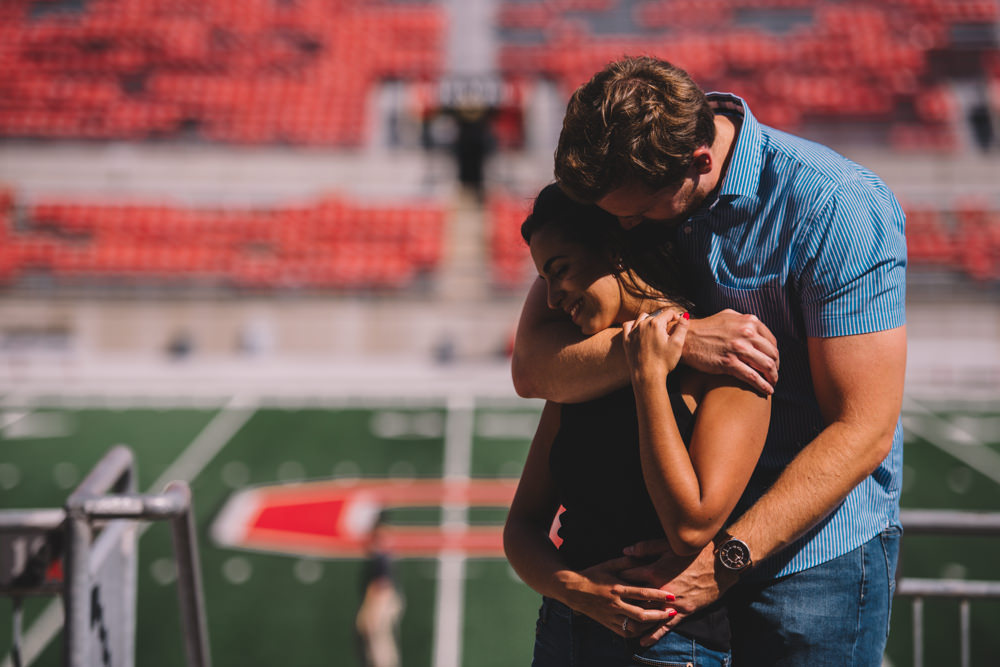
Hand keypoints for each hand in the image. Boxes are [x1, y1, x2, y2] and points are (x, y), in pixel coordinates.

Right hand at [559, 555, 678, 638]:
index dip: (658, 595)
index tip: (672, 596)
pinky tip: (646, 628)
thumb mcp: (609, 564)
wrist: (572, 590)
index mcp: (616, 588)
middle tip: (673, 612)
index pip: (641, 593)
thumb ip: (627, 561)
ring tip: (662, 620)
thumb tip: (643, 556)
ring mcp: (610, 616)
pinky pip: (625, 633)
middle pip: (641, 614)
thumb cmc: (593, 574)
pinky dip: (638, 632)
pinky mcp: (607, 624)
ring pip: (634, 626)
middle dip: (660, 614)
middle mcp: (614, 604)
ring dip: (650, 625)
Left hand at [620, 540, 737, 646]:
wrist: (720, 565)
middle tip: (609, 603)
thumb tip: (625, 552)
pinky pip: (666, 626)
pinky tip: (642, 641)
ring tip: (620, 622)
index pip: (628, 576)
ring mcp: (672, 603)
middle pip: (635, 598)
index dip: (617, 577)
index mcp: (654, 571)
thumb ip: (644, 548)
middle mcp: (660, 590)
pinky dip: (654, 634)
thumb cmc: (693, 552)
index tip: (607, 580)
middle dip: (622, 600)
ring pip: (648, 614)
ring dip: (634, 618)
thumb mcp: (667, 545)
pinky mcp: (684, 611)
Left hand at [622, 310, 688, 383]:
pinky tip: (639, 330)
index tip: (679, 324)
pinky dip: (634, 324)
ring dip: (650, 320)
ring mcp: (633, 332)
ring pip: (642, 318)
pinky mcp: (626, 340)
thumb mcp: (677, 344)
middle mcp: (642, 324)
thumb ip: (682, 327)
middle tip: (669, 331)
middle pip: (656, 315)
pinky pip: (628, 325)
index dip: (676, 317)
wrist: (647, 376)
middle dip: (664, 320)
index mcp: (656, 324)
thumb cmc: (663, 361)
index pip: (668, 313)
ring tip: (656, 330)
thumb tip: (685, 316)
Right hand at [684, 309, 778, 394]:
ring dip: (772, 377)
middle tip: (773, 375)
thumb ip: (744, 322)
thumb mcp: (727, 317)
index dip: (774, 354)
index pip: (771, 341)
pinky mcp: (729, 363)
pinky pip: (752, 377)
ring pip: (766, 366)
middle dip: (775, 367)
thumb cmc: (704, 329)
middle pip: (772, 354)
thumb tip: (756, 329)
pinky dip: (763, 385)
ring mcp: (738, 348)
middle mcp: (746, 333)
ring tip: (772, 383)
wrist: (685, 339)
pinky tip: (767, 390)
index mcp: (748, 322)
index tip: (773, 362)